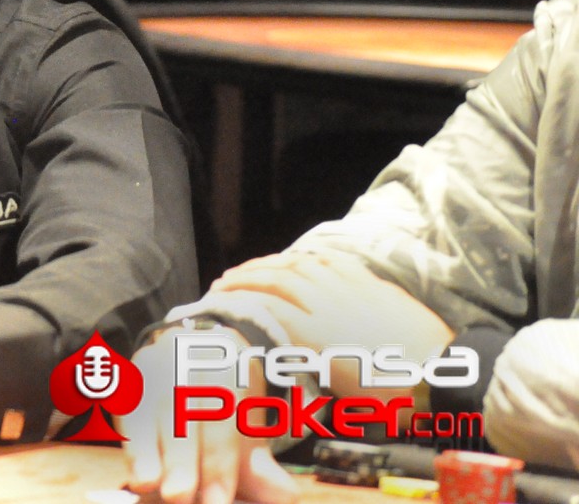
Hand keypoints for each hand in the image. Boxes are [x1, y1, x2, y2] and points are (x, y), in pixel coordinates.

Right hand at [120, 327, 298, 503]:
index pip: (221, 408)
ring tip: (150, 486)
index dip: (218, 456)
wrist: (192, 360)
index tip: (217, 499)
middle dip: (179, 456)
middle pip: (178, 404)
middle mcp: (183, 354)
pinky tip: (137, 476)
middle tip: (180, 497)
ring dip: (146, 452)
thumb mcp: (246, 428)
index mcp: (224, 358)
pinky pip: (124, 411)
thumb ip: (259, 464)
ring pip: (145, 405)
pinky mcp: (125, 380)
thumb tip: (284, 496)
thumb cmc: (222, 404)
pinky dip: (129, 445)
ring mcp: (148, 363)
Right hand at [213, 252, 452, 396]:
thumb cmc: (384, 396)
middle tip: (226, 279)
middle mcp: (322, 300)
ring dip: (271, 262)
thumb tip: (271, 356)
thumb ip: (298, 364)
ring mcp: (346, 286)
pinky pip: (330, 260)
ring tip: (255, 266)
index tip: (215, 295)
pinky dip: (307, 257)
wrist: (436, 375)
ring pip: (300, 264)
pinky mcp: (369, 282)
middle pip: (275, 277)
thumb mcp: (332, 390)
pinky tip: (299, 258)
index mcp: (309, 330)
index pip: (260, 302)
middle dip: (246, 275)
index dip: (234, 296)